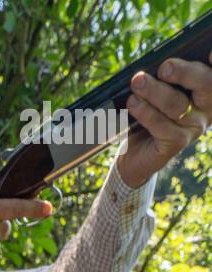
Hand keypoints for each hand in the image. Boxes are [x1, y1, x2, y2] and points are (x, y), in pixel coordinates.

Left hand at [118, 52, 211, 187]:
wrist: (133, 151)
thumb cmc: (149, 111)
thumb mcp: (159, 86)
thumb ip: (167, 73)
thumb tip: (161, 62)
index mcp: (207, 87)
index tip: (211, 54)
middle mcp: (206, 107)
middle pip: (205, 83)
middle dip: (184, 72)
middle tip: (164, 68)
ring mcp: (193, 127)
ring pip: (177, 104)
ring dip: (154, 91)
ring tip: (137, 82)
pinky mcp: (176, 143)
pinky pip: (162, 125)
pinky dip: (145, 112)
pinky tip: (133, 103)